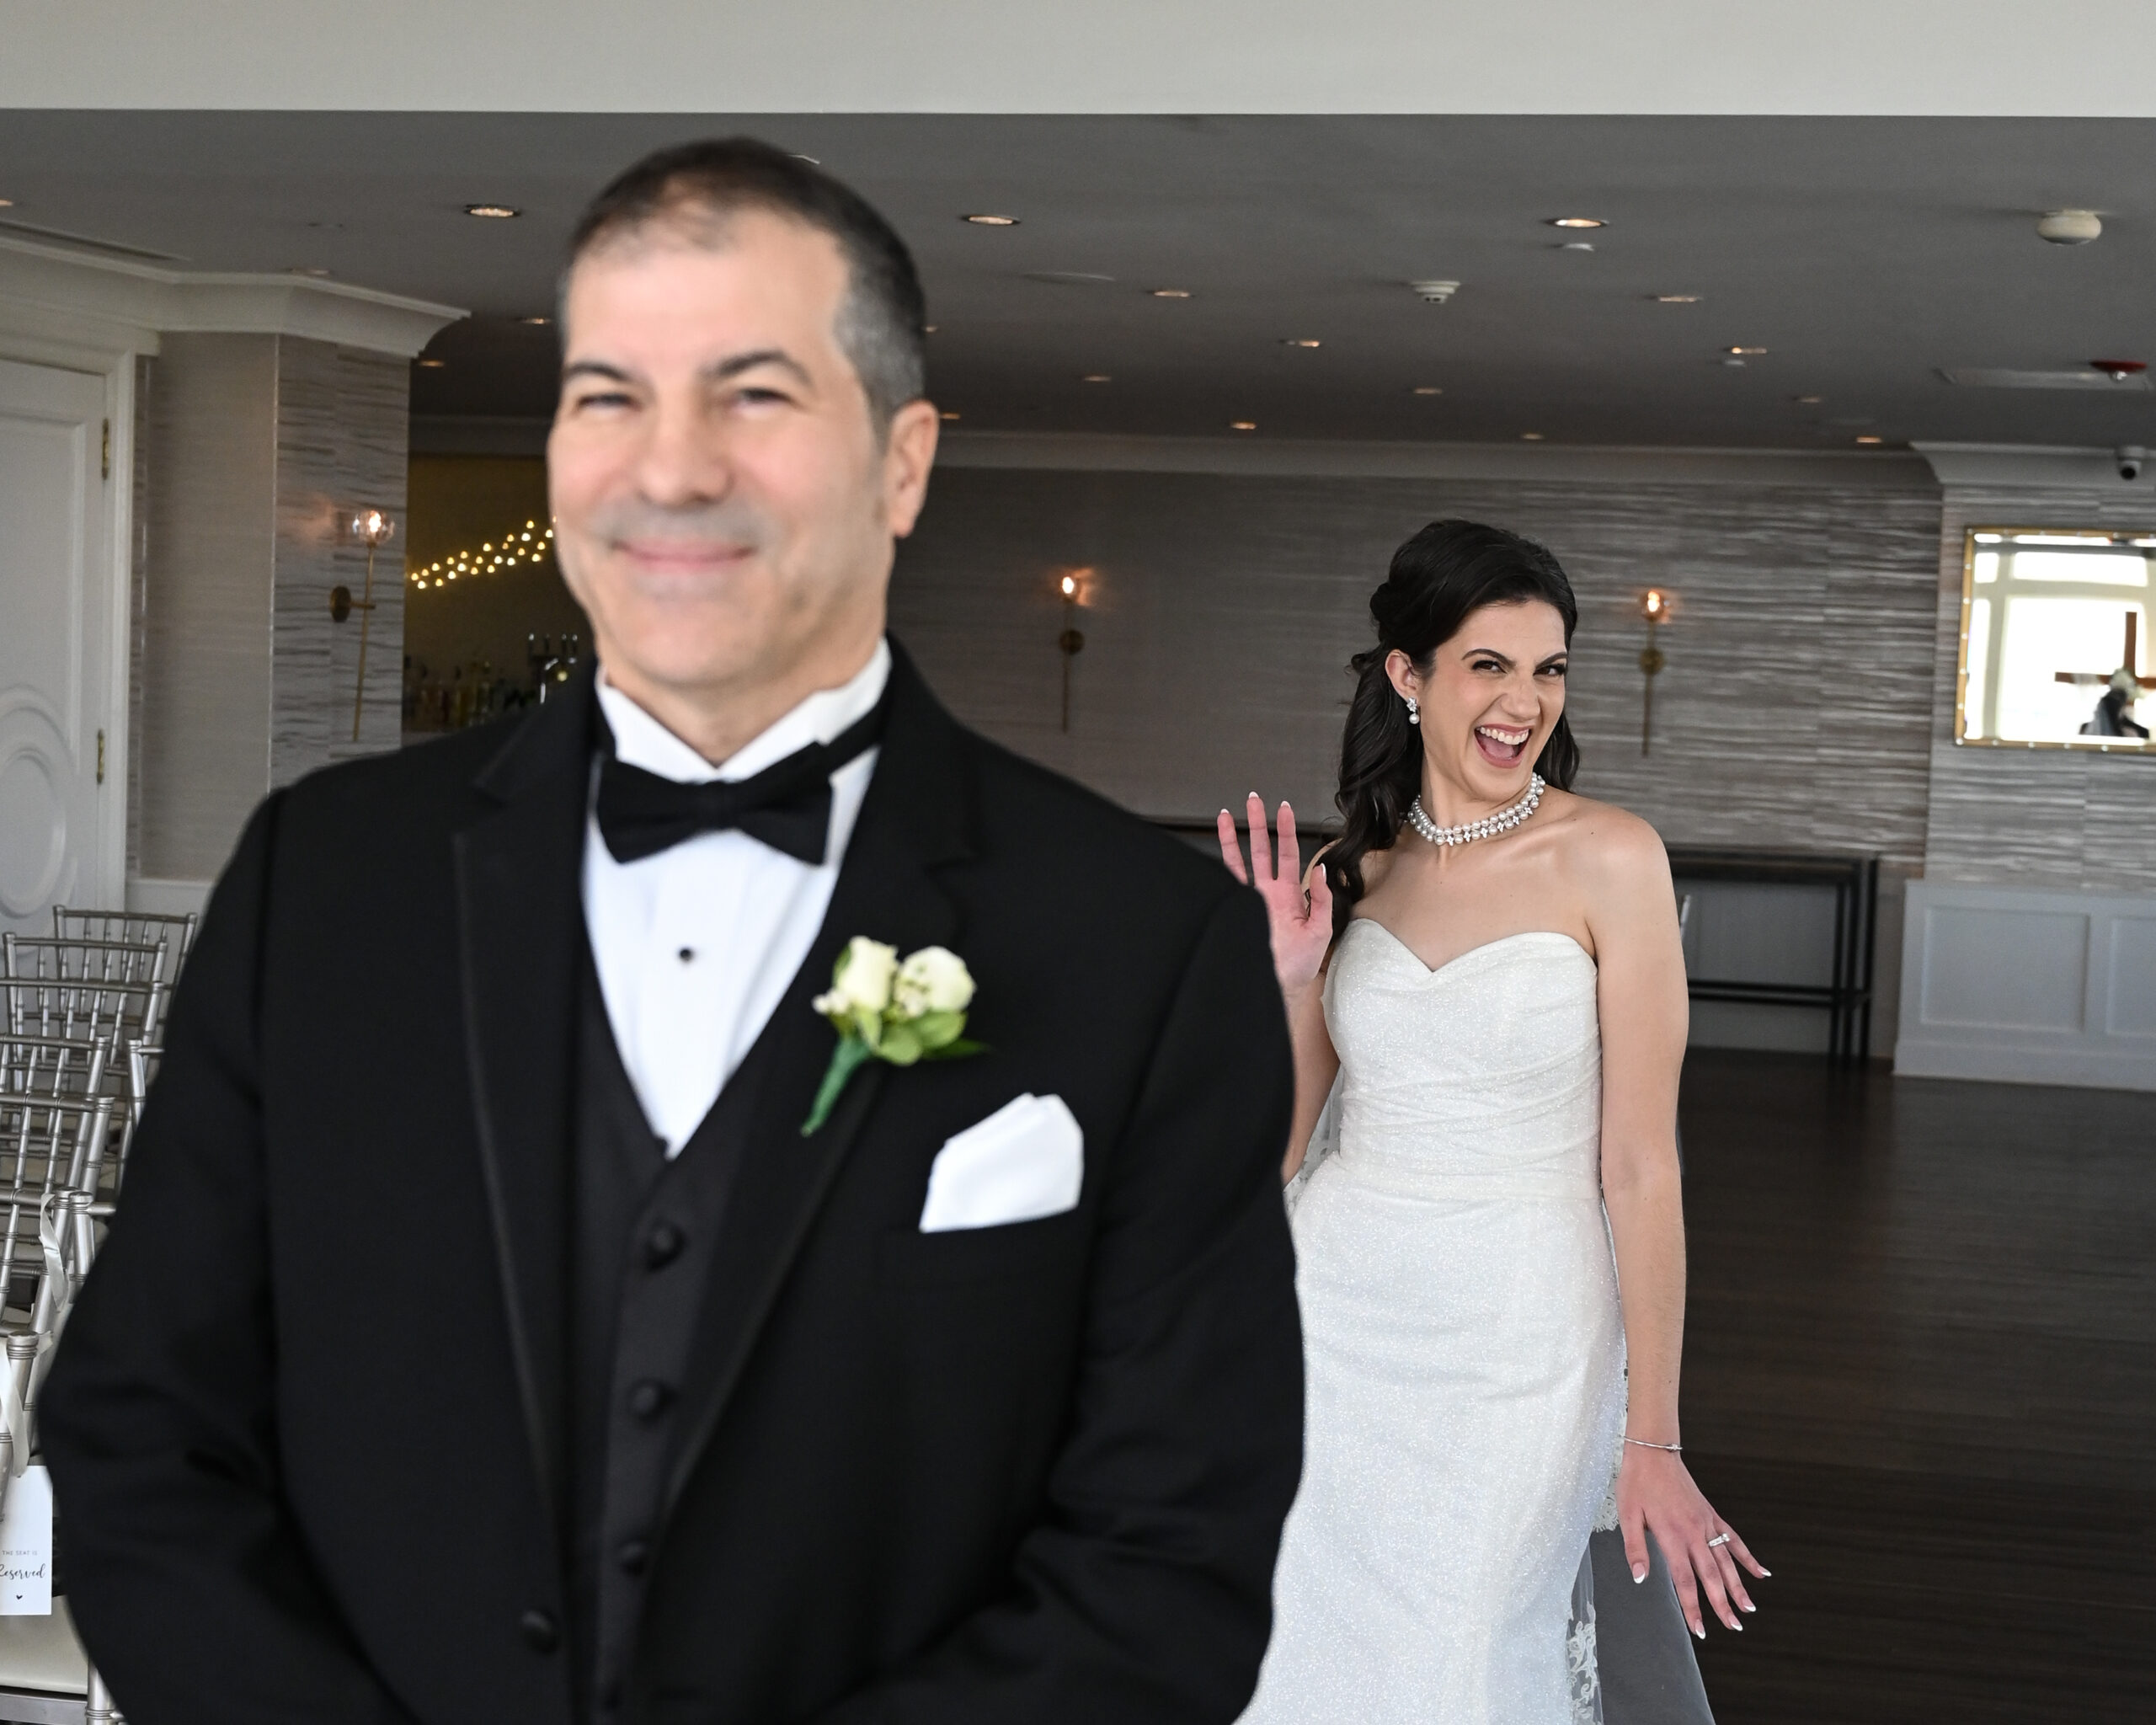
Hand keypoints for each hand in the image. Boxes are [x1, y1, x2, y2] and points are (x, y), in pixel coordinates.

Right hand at [1216, 793, 1333, 997]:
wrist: (1277, 985)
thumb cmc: (1299, 965)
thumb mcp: (1321, 931)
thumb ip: (1322, 900)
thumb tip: (1321, 870)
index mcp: (1291, 896)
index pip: (1288, 854)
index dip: (1286, 831)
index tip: (1284, 809)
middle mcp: (1269, 893)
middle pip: (1263, 849)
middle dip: (1259, 824)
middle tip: (1254, 800)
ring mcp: (1251, 900)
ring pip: (1241, 860)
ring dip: (1235, 837)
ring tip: (1228, 814)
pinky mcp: (1237, 908)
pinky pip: (1228, 880)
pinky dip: (1222, 862)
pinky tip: (1217, 846)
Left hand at [1615, 1445, 1767, 1638]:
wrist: (1653, 1453)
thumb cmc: (1637, 1484)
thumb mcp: (1627, 1515)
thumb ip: (1635, 1549)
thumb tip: (1640, 1578)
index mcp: (1672, 1536)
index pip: (1685, 1580)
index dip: (1693, 1607)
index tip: (1700, 1629)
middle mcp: (1694, 1533)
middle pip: (1711, 1576)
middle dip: (1722, 1604)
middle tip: (1734, 1627)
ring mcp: (1706, 1523)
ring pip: (1726, 1561)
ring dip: (1738, 1586)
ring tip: (1749, 1609)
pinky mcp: (1711, 1515)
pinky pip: (1733, 1539)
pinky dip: (1747, 1557)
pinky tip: (1761, 1573)